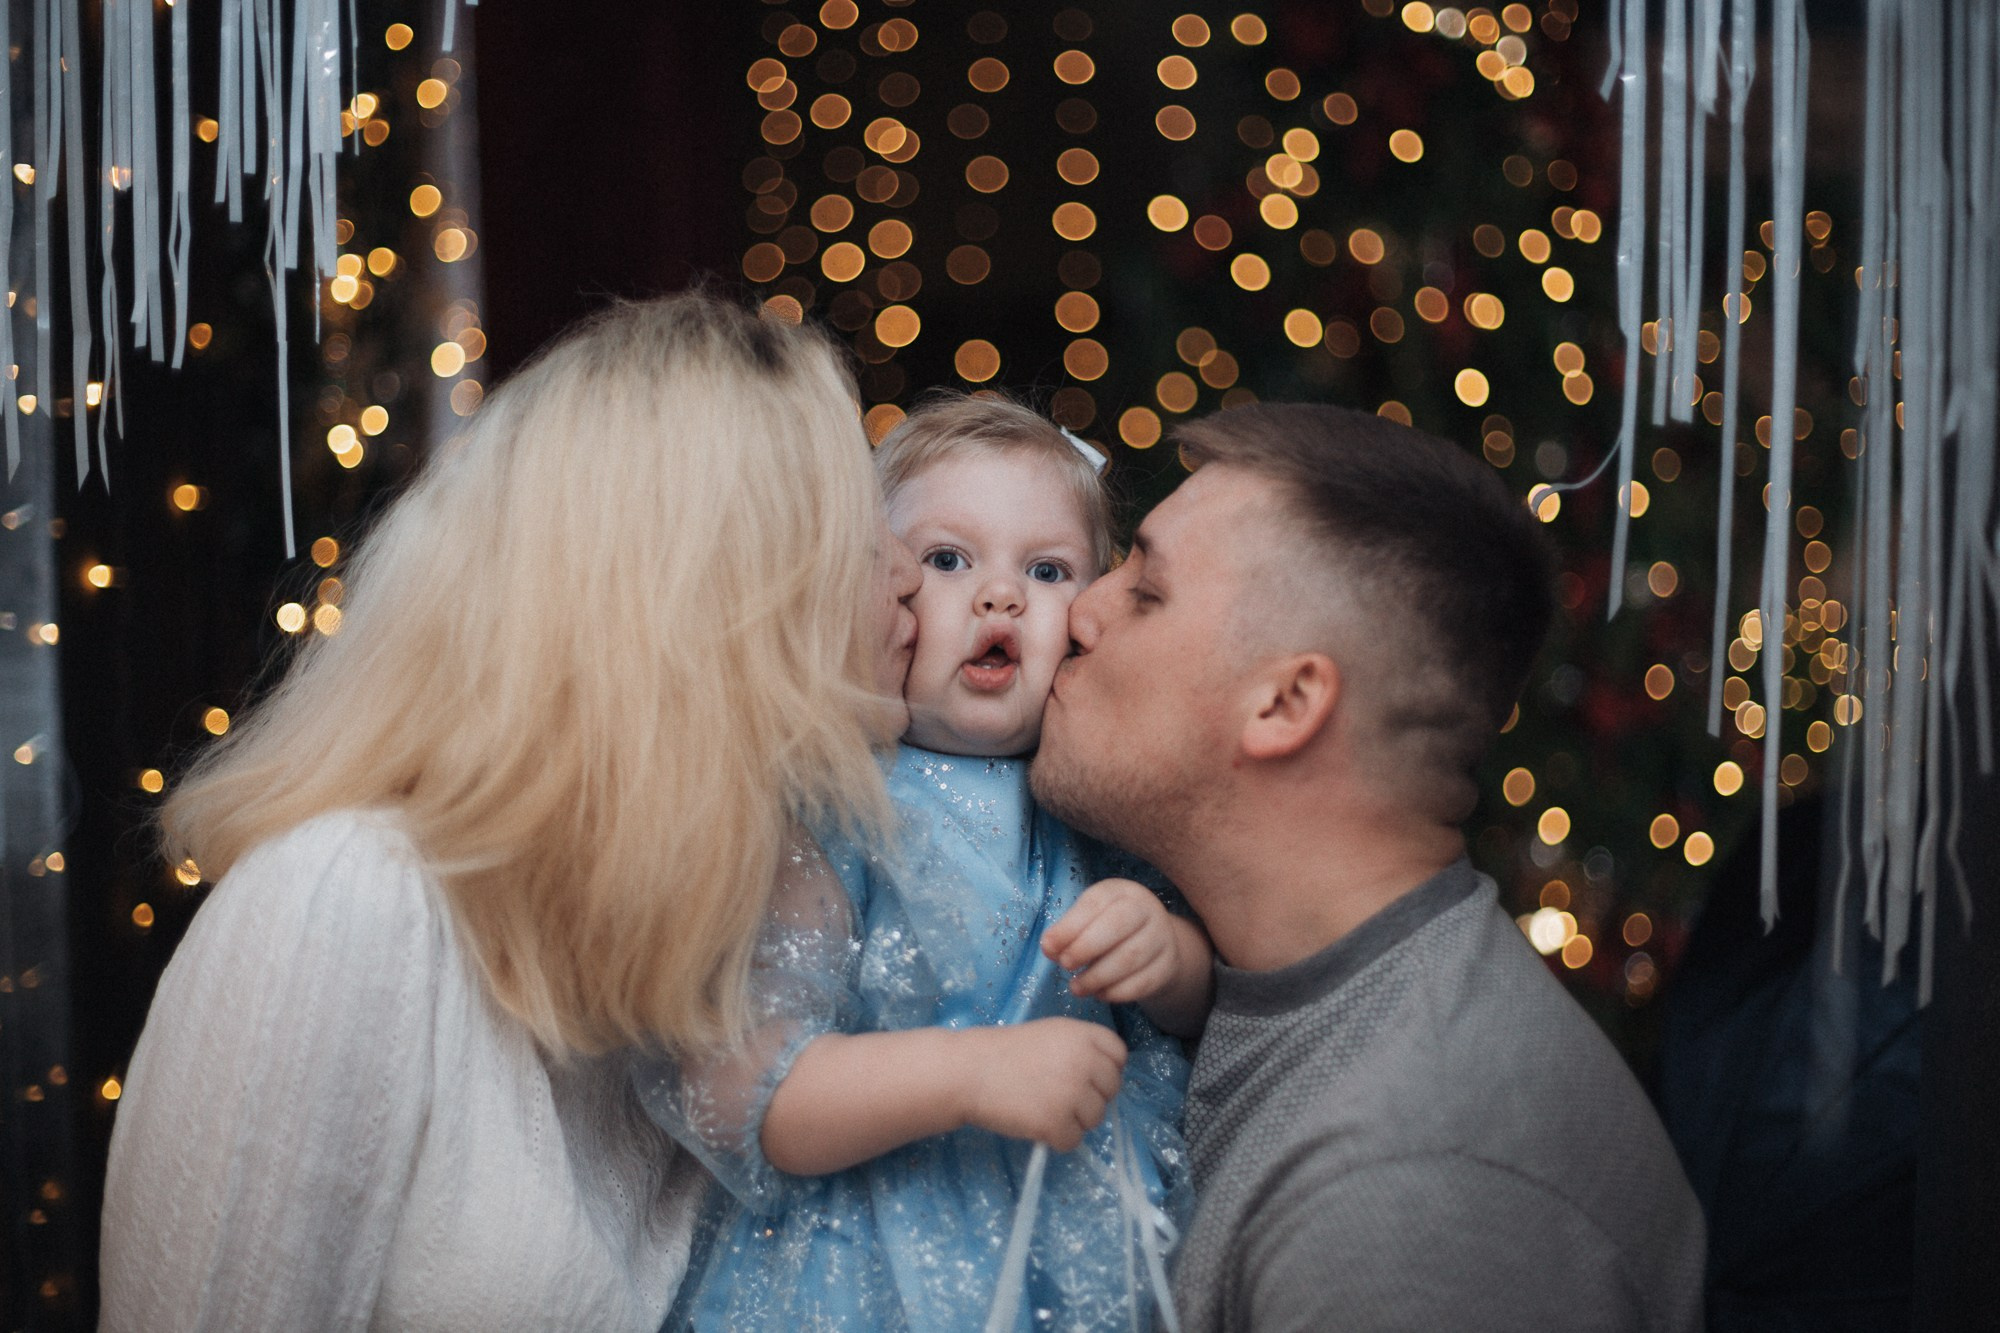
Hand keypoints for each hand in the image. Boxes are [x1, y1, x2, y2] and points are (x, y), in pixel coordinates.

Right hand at [958, 1018, 1125, 1151]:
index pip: (1119, 1055)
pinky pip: (1072, 1140)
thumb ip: (1081, 1049)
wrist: (968, 1070)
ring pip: (1094, 1119)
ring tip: (1041, 1106)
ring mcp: (1072, 1094)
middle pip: (1111, 1090)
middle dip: (1089, 1097)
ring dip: (1073, 1119)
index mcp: (1083, 1035)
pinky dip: (1055, 1138)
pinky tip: (1034, 1122)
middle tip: (1057, 1095)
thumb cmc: (1004, 1052)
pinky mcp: (1056, 1122)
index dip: (1104, 1068)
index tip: (1084, 1075)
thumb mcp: (1050, 1034)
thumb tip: (1105, 1078)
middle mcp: (1085, 1062)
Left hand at [1042, 878, 1187, 1003]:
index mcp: (1121, 891)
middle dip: (1085, 948)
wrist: (1154, 944)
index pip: (1094, 904)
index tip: (1048, 947)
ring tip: (1076, 987)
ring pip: (1130, 957)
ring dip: (1098, 976)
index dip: (1069, 927)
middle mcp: (1146, 908)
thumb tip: (1049, 947)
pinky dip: (1116, 992)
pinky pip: (1143, 982)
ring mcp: (1162, 937)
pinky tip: (1099, 994)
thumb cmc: (1109, 928)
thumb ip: (1067, 931)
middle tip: (1065, 965)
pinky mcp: (1169, 965)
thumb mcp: (1089, 919)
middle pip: (1117, 925)